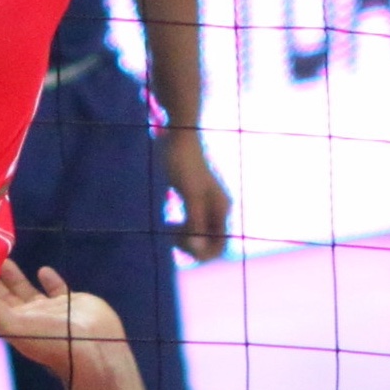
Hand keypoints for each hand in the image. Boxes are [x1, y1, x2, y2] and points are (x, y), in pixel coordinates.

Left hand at [0, 260, 133, 388]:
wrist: (93, 346)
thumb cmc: (50, 339)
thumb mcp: (14, 325)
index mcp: (11, 324)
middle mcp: (27, 317)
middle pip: (4, 295)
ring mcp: (49, 310)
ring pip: (26, 289)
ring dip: (14, 275)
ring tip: (4, 257)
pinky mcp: (69, 302)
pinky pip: (56, 288)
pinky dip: (49, 279)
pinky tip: (43, 269)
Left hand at [161, 126, 230, 262]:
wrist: (179, 136)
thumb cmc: (182, 163)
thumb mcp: (189, 194)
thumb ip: (195, 221)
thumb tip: (198, 249)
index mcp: (221, 209)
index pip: (218, 247)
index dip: (200, 253)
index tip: (178, 241)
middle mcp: (219, 210)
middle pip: (210, 244)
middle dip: (191, 246)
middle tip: (170, 234)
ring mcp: (208, 206)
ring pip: (200, 236)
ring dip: (185, 239)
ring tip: (168, 229)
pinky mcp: (196, 201)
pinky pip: (193, 226)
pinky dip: (181, 230)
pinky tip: (168, 222)